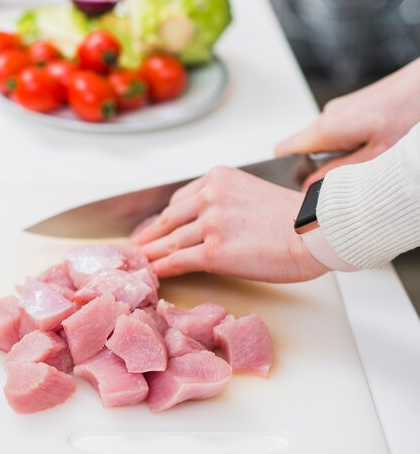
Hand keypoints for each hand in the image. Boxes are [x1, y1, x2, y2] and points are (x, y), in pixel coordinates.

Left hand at [130, 167, 328, 281]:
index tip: (153, 227)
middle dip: (149, 235)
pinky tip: (153, 275)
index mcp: (217, 179)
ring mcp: (209, 224)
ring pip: (169, 241)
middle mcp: (209, 197)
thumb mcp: (253, 193)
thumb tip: (207, 220)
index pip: (179, 200)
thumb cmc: (297, 218)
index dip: (164, 218)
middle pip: (169, 220)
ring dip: (151, 255)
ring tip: (140, 263)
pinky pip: (177, 261)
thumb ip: (226, 201)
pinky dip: (162, 268)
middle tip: (136, 246)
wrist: (317, 231)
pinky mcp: (213, 251)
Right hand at [275, 57, 419, 187]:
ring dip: (339, 155)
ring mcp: (339, 110)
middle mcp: (327, 116)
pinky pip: (337, 133)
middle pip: (303, 149)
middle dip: (320, 167)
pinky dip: (350, 144)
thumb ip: (340, 172)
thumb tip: (311, 187)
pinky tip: (374, 144)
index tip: (303, 187)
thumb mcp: (377, 154)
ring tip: (370, 156)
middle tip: (348, 176)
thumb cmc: (411, 110)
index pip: (283, 152)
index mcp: (326, 128)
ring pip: (323, 142)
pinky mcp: (351, 108)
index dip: (288, 172)